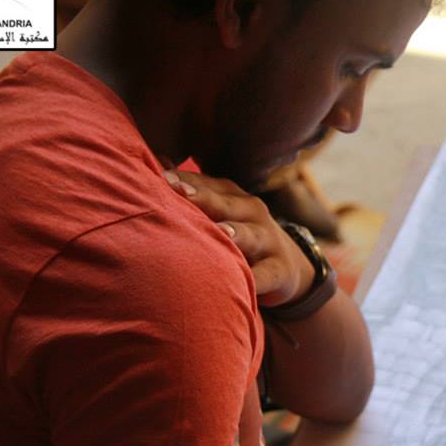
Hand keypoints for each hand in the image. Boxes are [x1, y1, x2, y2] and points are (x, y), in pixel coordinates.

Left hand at [163, 170, 314, 307]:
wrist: (286, 266)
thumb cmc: (239, 236)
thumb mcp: (221, 212)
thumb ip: (193, 192)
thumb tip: (160, 162)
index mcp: (233, 197)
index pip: (207, 185)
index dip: (186, 181)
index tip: (162, 178)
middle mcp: (252, 213)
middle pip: (226, 205)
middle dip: (205, 199)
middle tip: (181, 193)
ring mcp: (268, 240)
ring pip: (251, 235)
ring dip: (236, 233)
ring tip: (221, 232)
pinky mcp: (280, 270)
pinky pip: (266, 275)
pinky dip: (255, 280)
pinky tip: (241, 284)